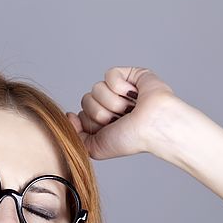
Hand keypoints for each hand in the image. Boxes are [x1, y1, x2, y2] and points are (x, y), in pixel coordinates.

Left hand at [66, 67, 180, 160]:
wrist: (152, 127)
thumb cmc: (130, 139)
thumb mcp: (95, 148)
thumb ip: (76, 136)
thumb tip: (69, 116)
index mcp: (102, 120)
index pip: (81, 114)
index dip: (91, 123)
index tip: (109, 129)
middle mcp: (110, 103)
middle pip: (86, 100)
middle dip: (102, 113)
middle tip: (122, 119)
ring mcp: (119, 88)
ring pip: (96, 89)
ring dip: (113, 103)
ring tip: (130, 109)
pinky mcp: (129, 74)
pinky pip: (109, 75)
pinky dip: (121, 88)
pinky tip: (134, 95)